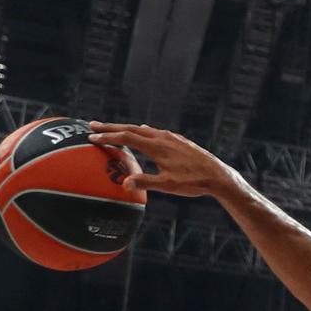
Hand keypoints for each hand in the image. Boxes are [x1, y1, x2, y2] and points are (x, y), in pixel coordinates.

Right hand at [86, 123, 238, 197]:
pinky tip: (142, 134)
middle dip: (110, 127)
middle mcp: (162, 137)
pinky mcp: (178, 140)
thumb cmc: (193, 182)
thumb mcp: (168, 186)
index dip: (107, 136)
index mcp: (157, 147)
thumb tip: (124, 184)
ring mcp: (170, 137)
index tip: (91, 137)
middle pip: (131, 128)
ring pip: (142, 129)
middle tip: (92, 125)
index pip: (126, 137)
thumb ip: (146, 182)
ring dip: (125, 128)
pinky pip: (154, 132)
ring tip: (112, 129)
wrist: (218, 175)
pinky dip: (141, 132)